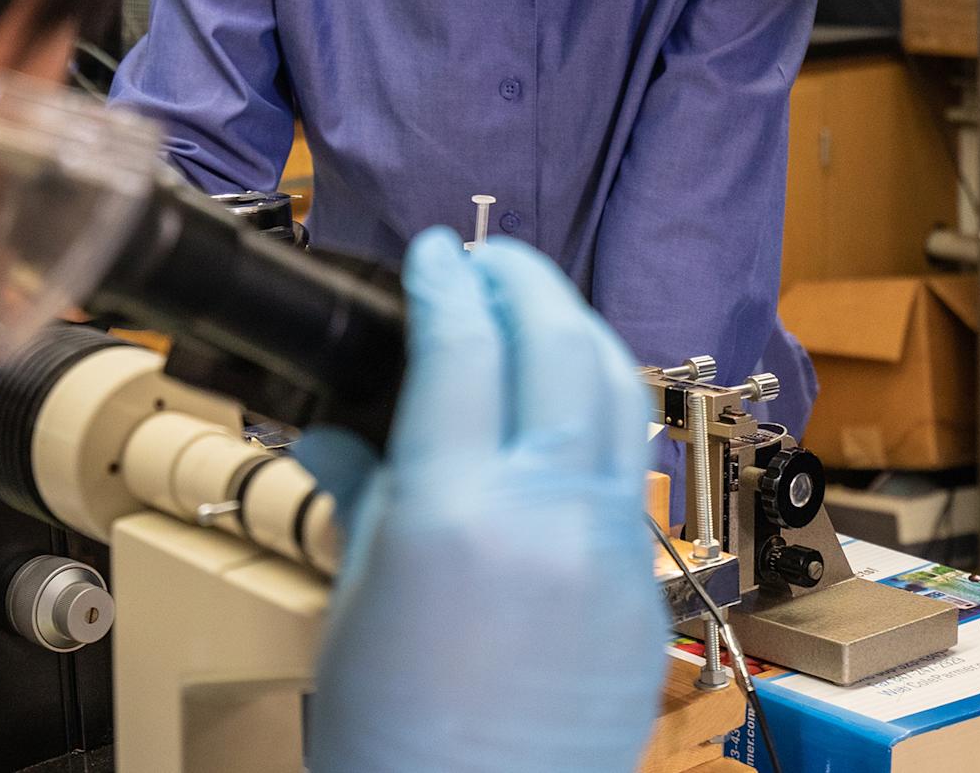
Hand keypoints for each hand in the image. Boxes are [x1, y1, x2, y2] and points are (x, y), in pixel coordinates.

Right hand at [301, 228, 667, 772]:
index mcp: (457, 513)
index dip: (446, 281)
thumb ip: (360, 494)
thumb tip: (338, 431)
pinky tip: (561, 417)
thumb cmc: (397, 743)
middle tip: (487, 263)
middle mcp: (549, 515)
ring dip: (575, 334)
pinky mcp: (641, 588)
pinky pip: (630, 473)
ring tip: (534, 317)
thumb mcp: (352, 602)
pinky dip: (598, 418)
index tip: (431, 256)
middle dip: (524, 280)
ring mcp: (610, 549)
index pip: (463, 346)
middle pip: (558, 342)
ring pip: (618, 394)